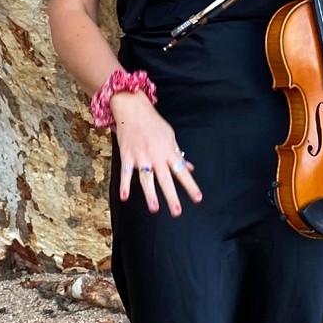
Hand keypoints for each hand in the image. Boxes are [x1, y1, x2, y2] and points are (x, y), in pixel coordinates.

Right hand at [109, 91, 201, 215]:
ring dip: (150, 194)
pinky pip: (126, 173)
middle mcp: (156, 156)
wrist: (133, 110)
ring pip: (146, 179)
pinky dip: (124, 185)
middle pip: (166, 179)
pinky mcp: (127, 156)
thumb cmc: (154, 123)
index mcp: (169, 152)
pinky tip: (124, 197)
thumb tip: (190, 168)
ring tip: (154, 208)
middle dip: (172, 196)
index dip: (190, 185)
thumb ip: (178, 154)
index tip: (197, 198)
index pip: (182, 171)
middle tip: (177, 212)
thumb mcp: (170, 136)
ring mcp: (141, 157)